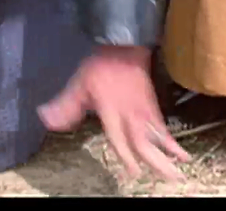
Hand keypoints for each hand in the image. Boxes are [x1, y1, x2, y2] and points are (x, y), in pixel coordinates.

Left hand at [38, 45, 189, 182]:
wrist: (125, 45)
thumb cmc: (101, 66)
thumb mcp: (78, 84)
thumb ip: (64, 105)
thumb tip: (46, 119)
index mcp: (112, 110)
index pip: (120, 137)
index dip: (126, 155)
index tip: (133, 171)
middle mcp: (131, 114)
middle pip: (145, 141)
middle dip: (156, 162)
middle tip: (169, 179)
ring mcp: (144, 111)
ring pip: (158, 137)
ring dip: (168, 155)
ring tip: (179, 172)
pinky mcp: (153, 107)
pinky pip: (163, 128)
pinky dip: (171, 142)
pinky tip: (179, 154)